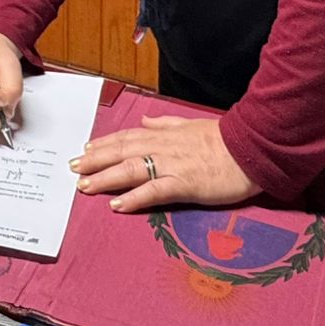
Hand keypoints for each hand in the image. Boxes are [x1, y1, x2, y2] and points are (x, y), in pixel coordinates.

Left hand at [70, 115, 258, 211]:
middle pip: (121, 152)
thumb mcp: (190, 125)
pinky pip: (154, 190)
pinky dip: (134, 197)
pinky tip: (118, 204)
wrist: (251, 148)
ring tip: (85, 186)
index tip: (84, 151)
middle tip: (73, 170)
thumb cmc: (224, 139)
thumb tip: (145, 121)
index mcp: (164, 134)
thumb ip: (165, 124)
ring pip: (131, 169)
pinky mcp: (185, 183)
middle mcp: (162, 147)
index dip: (104, 144)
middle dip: (95, 161)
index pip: (126, 137)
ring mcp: (172, 165)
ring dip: (105, 178)